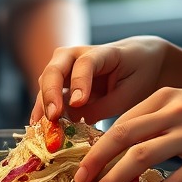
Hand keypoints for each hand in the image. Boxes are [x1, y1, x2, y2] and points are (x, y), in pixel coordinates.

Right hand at [32, 35, 172, 123]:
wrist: (142, 60)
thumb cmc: (140, 73)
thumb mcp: (131, 92)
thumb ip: (104, 107)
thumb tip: (75, 122)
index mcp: (104, 52)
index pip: (86, 63)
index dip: (80, 82)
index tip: (79, 103)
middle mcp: (78, 55)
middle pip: (56, 68)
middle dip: (51, 93)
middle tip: (53, 116)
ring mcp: (67, 68)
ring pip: (47, 81)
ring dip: (43, 104)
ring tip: (41, 128)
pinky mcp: (63, 83)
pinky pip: (48, 95)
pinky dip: (43, 111)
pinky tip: (40, 129)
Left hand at [72, 83, 181, 181]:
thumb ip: (157, 115)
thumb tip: (124, 140)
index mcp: (165, 97)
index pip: (121, 120)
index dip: (97, 144)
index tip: (81, 163)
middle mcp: (175, 112)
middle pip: (123, 135)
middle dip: (95, 161)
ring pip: (142, 157)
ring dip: (115, 180)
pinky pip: (176, 179)